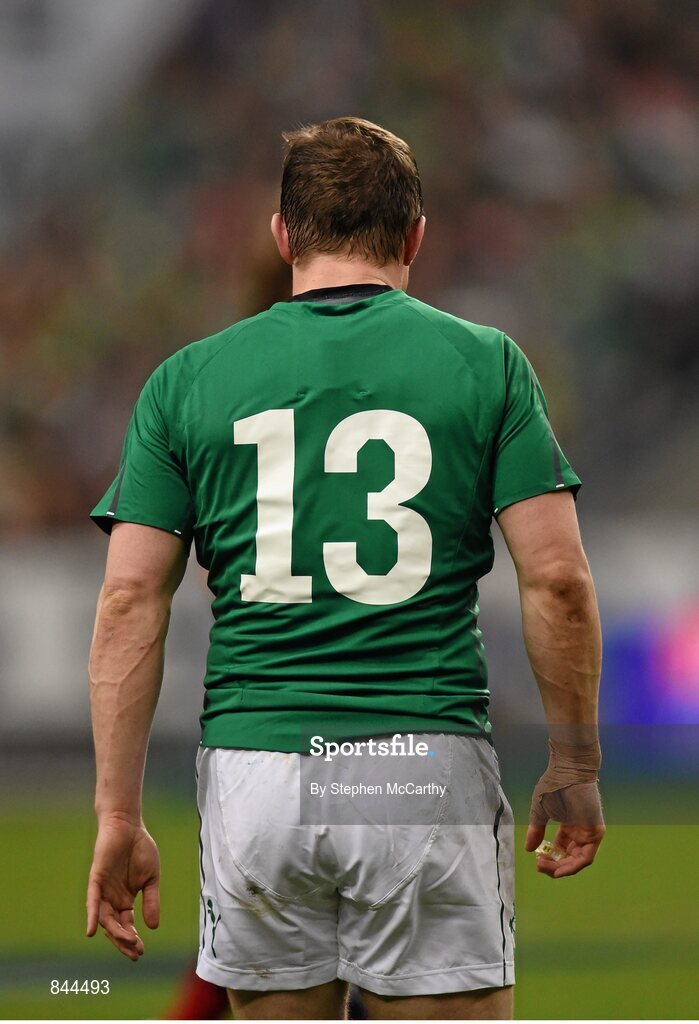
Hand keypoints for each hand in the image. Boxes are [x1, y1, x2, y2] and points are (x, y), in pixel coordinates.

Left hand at [86, 815, 159, 958]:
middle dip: (123, 941)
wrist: (129, 825)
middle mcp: (112, 899)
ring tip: (127, 941)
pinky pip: (92, 901)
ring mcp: (103, 890)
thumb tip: (153, 926)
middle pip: (114, 926)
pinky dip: (91, 916)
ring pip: (105, 918)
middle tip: (135, 952)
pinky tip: (92, 931)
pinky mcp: (96, 879)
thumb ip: (151, 901)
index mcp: (125, 900)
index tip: (141, 951)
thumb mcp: (152, 878)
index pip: (126, 925)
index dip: (132, 939)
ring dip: (114, 932)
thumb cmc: (141, 848)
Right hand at [526, 782, 604, 878]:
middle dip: (553, 865)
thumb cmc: (554, 786)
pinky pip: (586, 857)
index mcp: (569, 827)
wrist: (568, 771)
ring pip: (577, 861)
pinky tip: (559, 869)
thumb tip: (528, 849)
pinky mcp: (596, 833)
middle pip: (569, 858)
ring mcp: (589, 833)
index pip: (561, 850)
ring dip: (561, 868)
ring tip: (545, 867)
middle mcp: (580, 833)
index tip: (536, 859)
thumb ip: (536, 831)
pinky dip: (573, 866)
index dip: (549, 858)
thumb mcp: (540, 812)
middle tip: (539, 865)